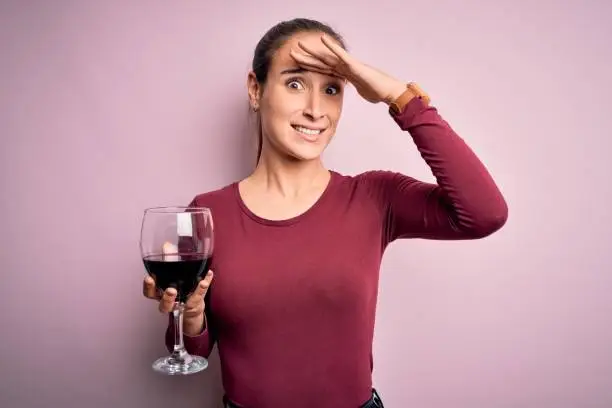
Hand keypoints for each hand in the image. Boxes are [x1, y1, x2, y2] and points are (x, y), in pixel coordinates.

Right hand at [142, 242, 213, 335]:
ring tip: (200, 284)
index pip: (150, 293)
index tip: (149, 278)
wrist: (191, 302)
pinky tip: (209, 274)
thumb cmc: (178, 285)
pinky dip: (205, 285)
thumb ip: (168, 259)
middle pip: (164, 305)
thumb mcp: (172, 270)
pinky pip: (200, 295)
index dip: (148, 287)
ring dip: (194, 294)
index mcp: (160, 293)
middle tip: (171, 290)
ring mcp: (183, 304)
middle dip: (166, 298)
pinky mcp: (195, 303)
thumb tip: (166, 246)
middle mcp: (170, 301)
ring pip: (187, 304)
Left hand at [289, 34, 406, 103]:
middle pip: (321, 61)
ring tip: (300, 44)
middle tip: (291, 52)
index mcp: (344, 74)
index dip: (310, 66)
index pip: (323, 69)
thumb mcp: (361, 92)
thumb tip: (356, 94)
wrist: (388, 92)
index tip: (297, 64)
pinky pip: (341, 54)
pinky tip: (322, 39)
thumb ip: (356, 90)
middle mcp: (344, 67)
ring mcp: (349, 65)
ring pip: (327, 57)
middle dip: (306, 57)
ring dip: (313, 50)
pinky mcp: (354, 65)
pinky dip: (332, 47)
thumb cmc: (378, 92)